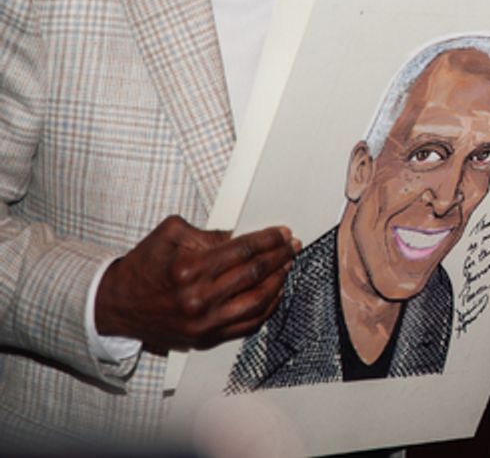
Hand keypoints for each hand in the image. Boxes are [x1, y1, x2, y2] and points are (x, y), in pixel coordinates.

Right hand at [94, 216, 298, 353]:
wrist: (117, 306)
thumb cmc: (143, 268)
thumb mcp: (169, 235)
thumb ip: (206, 232)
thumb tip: (239, 236)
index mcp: (190, 269)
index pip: (244, 250)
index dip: (269, 240)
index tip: (283, 233)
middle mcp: (198, 298)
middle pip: (255, 273)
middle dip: (279, 256)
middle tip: (292, 246)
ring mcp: (204, 323)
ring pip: (258, 301)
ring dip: (279, 281)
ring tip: (288, 266)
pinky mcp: (205, 339)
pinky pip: (248, 325)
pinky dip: (267, 308)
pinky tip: (276, 293)